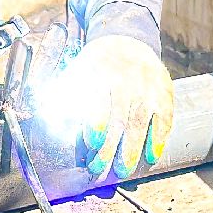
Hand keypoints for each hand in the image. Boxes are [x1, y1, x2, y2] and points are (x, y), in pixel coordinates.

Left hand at [61, 35, 173, 179]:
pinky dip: (158, 140)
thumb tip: (47, 118)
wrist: (129, 41)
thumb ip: (61, 94)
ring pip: (141, 123)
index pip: (98, 103)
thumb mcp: (76, 70)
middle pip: (118, 120)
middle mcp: (126, 81)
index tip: (90, 144)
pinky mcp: (164, 95)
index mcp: (100, 74)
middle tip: (99, 169)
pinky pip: (163, 120)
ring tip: (123, 171)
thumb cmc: (96, 65)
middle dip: (109, 148)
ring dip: (132, 151)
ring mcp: (147, 89)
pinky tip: (151, 157)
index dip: (94, 126)